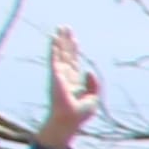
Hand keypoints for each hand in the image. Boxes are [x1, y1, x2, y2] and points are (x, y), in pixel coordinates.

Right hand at [39, 26, 101, 148]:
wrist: (69, 120)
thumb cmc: (80, 114)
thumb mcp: (93, 98)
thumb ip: (93, 84)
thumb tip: (88, 70)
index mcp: (74, 82)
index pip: (74, 62)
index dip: (75, 51)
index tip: (75, 40)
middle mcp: (66, 76)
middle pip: (67, 54)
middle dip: (67, 41)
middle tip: (66, 28)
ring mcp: (59, 74)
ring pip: (60, 53)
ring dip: (60, 40)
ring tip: (60, 27)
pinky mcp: (55, 74)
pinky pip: (54, 57)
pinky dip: (54, 47)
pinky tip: (54, 37)